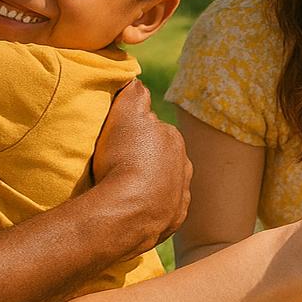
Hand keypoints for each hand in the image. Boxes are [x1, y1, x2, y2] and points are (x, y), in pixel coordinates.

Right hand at [92, 81, 191, 250]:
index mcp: (173, 139)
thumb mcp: (126, 114)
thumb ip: (134, 94)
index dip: (133, 132)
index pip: (153, 128)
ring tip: (123, 191)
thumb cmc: (124, 159)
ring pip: (165, 183)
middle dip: (145, 159)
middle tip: (117, 166)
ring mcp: (181, 195)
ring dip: (149, 185)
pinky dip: (151, 208)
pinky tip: (132, 209)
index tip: (117, 141)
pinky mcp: (174, 220)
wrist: (129, 211)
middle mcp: (184, 166)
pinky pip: (163, 210)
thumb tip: (137, 81)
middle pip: (161, 156)